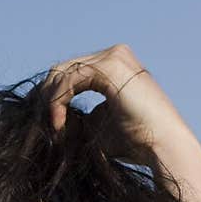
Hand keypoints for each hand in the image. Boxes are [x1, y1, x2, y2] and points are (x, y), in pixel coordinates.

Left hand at [41, 43, 196, 164]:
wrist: (161, 146)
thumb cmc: (134, 143)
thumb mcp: (95, 126)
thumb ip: (75, 116)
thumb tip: (46, 117)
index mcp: (113, 66)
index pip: (70, 73)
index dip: (51, 97)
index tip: (43, 123)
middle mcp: (114, 55)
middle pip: (63, 69)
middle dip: (46, 97)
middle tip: (38, 124)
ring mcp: (114, 57)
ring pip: (63, 72)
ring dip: (51, 102)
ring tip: (53, 129)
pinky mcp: (111, 66)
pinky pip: (70, 79)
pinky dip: (58, 101)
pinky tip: (58, 123)